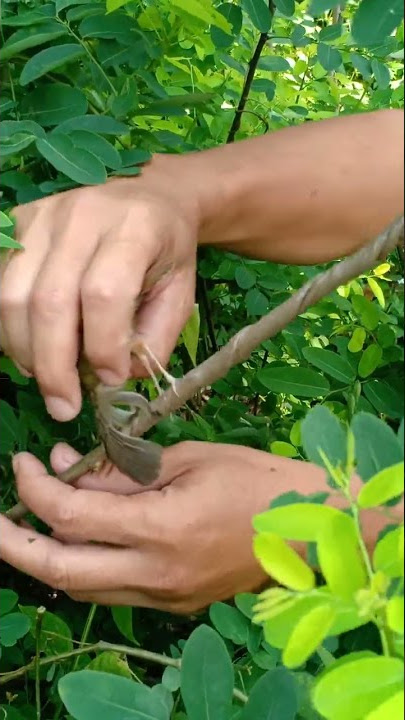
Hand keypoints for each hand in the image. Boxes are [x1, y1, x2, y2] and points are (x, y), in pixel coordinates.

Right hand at [0, 159, 198, 421]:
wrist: (151, 194)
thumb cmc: (167, 249)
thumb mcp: (181, 292)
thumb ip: (155, 337)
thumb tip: (115, 377)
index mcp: (135, 228)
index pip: (105, 293)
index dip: (103, 345)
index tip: (112, 379)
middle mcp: (82, 215)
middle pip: (49, 299)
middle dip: (54, 365)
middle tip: (65, 406)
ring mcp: (43, 216)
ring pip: (12, 294)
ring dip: (24, 349)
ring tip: (48, 379)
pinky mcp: (19, 223)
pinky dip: (8, 325)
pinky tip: (30, 347)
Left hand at [0, 442, 305, 612]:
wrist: (309, 530)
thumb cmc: (255, 480)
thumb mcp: (189, 459)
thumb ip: (125, 469)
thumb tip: (70, 468)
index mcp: (163, 529)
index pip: (73, 517)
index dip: (36, 489)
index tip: (26, 461)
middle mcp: (156, 574)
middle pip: (61, 573)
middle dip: (13, 544)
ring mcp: (165, 597)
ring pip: (82, 589)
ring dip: (46, 557)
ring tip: (30, 522)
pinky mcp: (173, 604)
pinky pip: (112, 591)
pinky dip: (85, 564)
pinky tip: (82, 537)